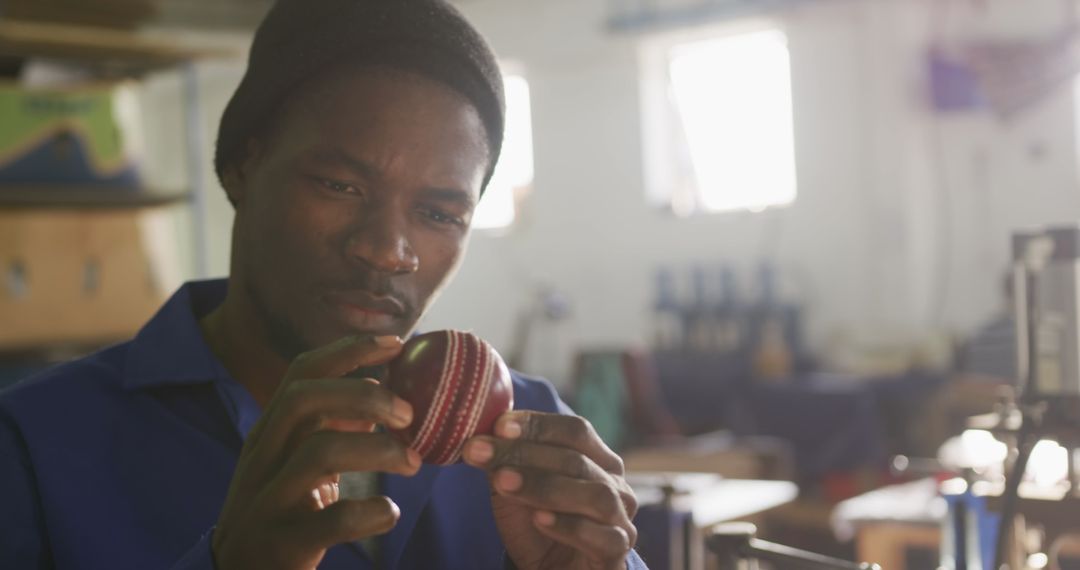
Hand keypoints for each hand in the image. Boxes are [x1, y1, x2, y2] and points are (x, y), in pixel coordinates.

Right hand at [212, 335, 421, 569]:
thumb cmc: (280, 509)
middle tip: (409, 414)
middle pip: (304, 400)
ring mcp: (269, 500)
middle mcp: (263, 458)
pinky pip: (331, 520)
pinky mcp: (283, 543)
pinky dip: (369, 512)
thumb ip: (331, 426)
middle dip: (363, 396)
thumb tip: (382, 390)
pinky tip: (389, 512)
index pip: (302, 373)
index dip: (349, 350)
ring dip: (376, 450)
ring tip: (412, 462)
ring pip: (318, 453)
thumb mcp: (296, 461)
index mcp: (270, 432)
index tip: (395, 344)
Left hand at [463, 412, 637, 569]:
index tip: (499, 426)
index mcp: (597, 459)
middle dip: (525, 453)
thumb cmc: (536, 524)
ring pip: (595, 495)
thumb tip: (481, 434)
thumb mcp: (515, 489)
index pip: (575, 431)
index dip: (538, 425)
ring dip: (545, 486)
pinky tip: (539, 519)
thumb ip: (505, 461)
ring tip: (503, 482)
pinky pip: (602, 537)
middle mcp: (615, 485)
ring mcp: (620, 520)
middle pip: (577, 460)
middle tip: (481, 451)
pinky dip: (569, 525)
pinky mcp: (616, 554)